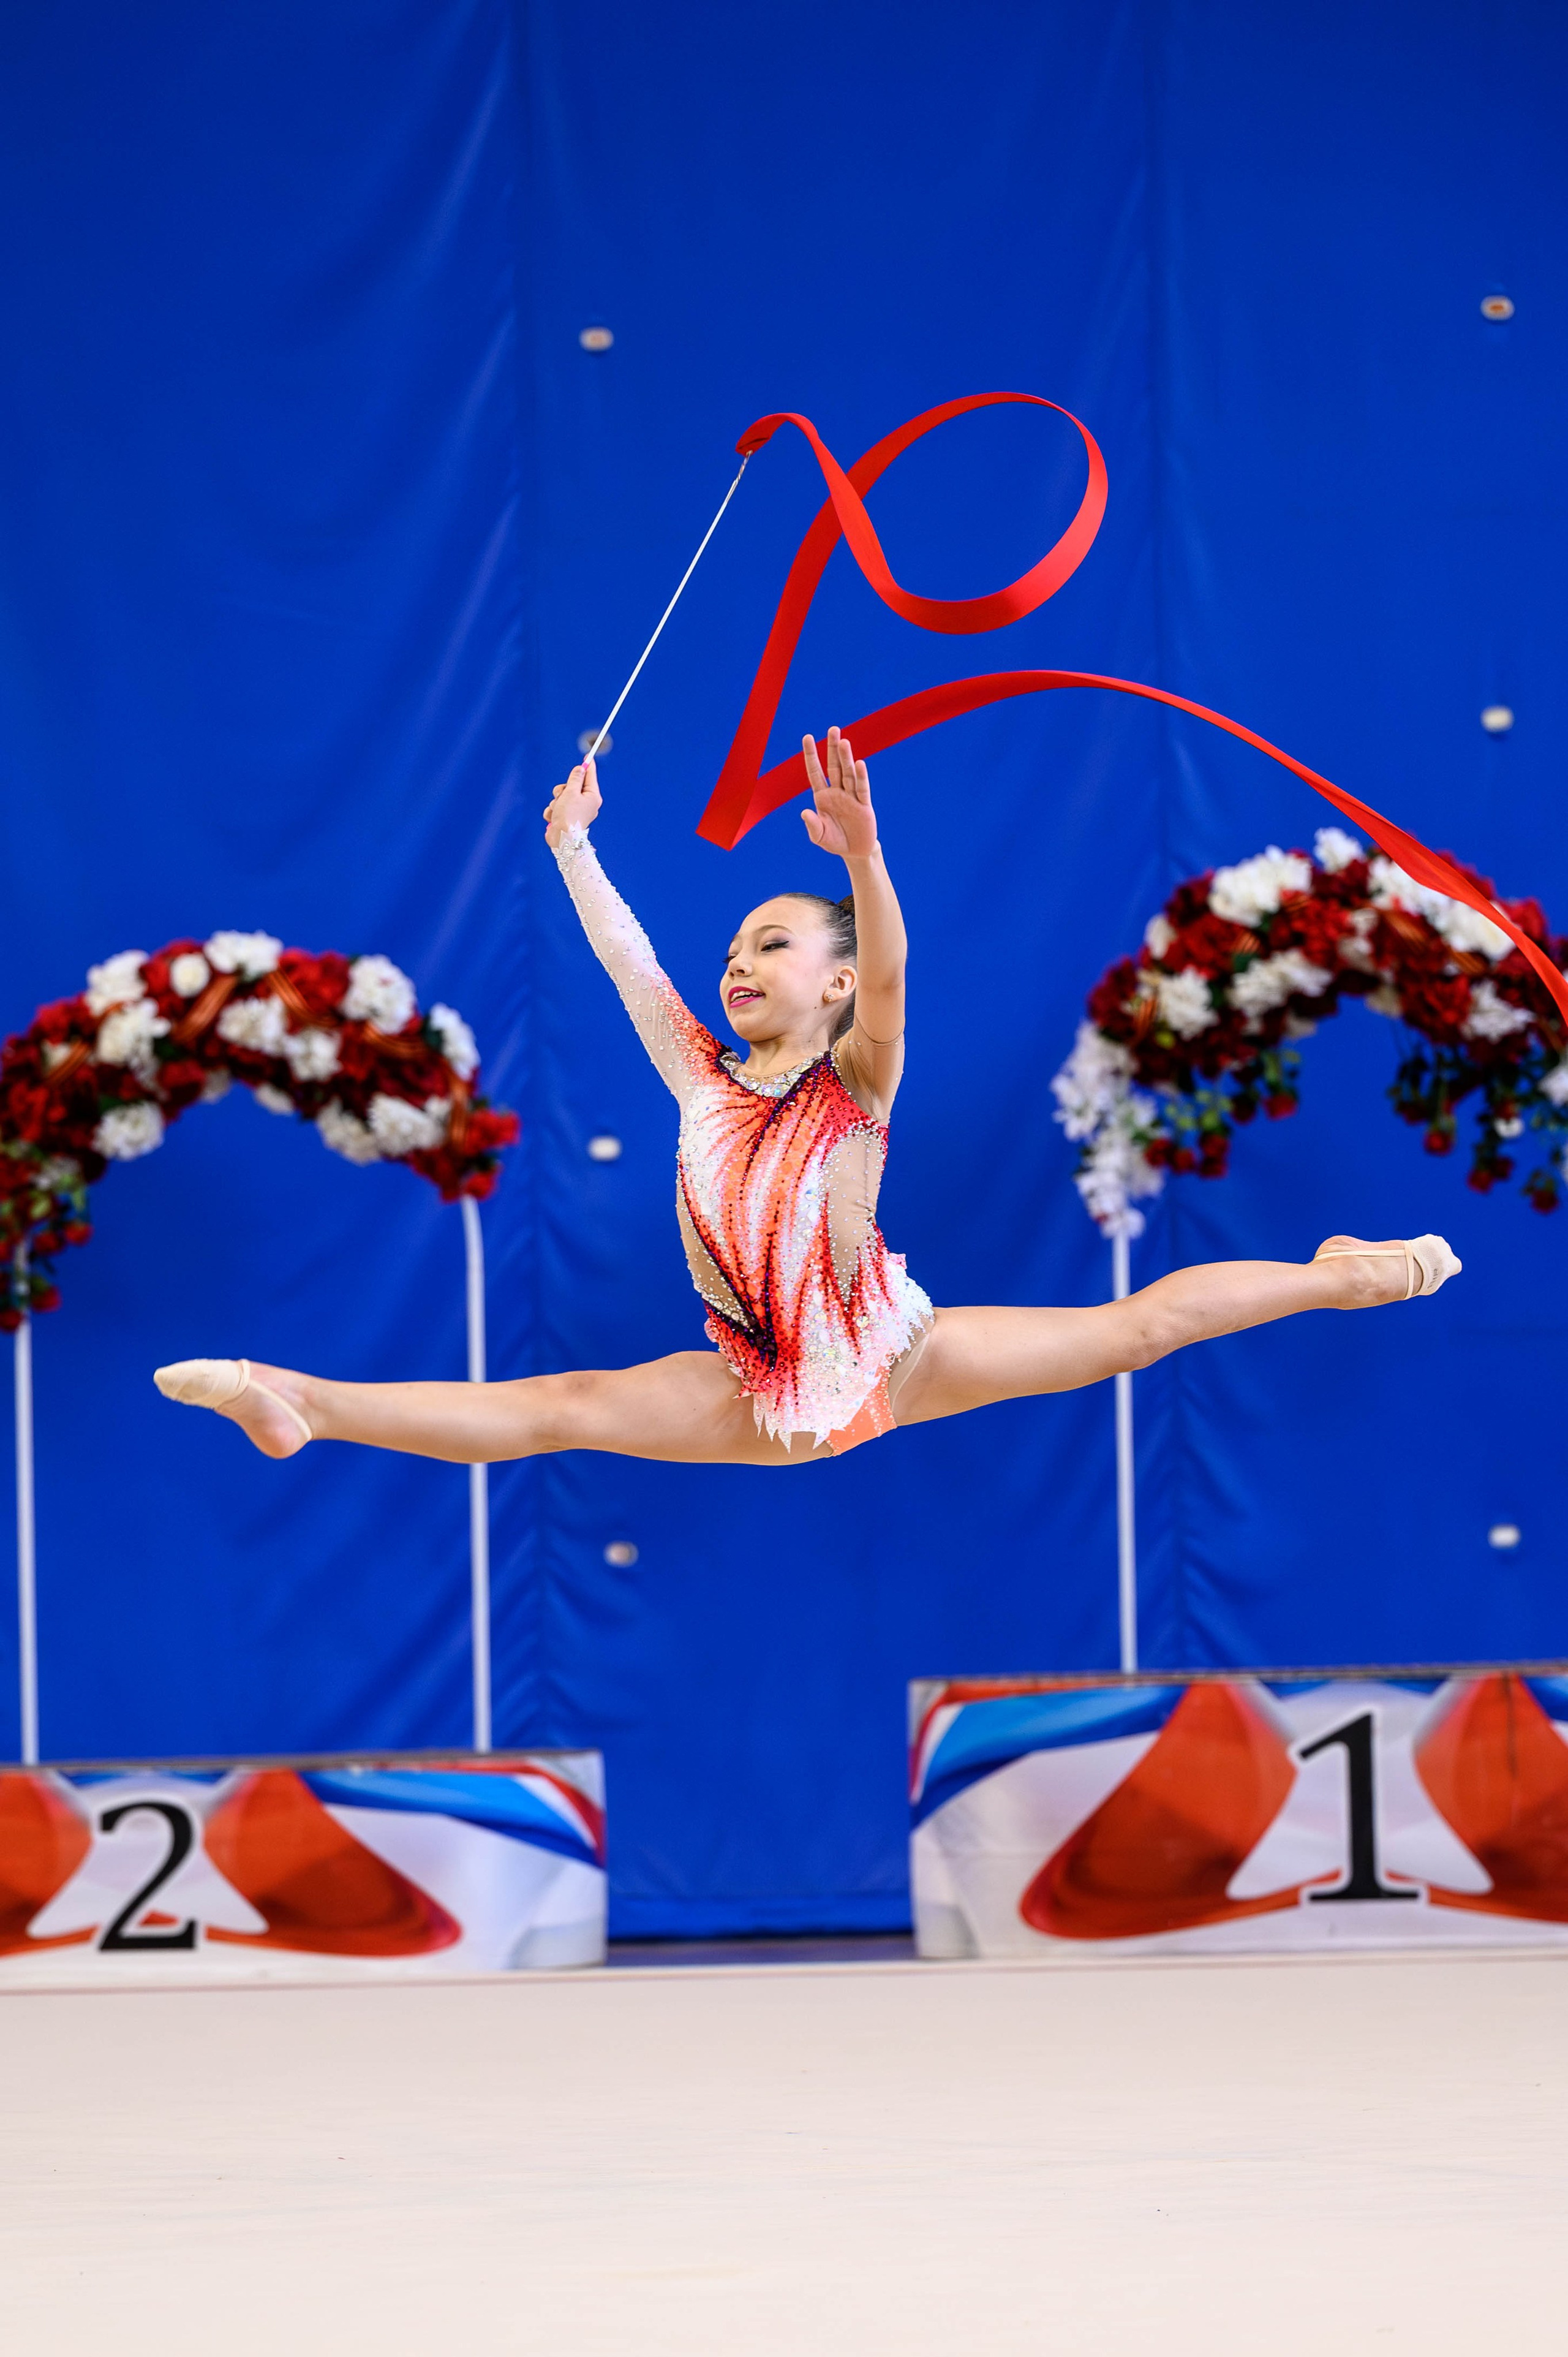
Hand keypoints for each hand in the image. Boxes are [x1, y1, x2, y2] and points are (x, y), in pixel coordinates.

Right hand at [544, 757, 601, 847]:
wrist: (562, 839)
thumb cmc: (569, 815)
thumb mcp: (572, 792)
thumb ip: (575, 779)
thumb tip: (580, 769)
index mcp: (592, 797)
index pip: (590, 776)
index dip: (587, 765)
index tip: (588, 755)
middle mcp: (586, 804)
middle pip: (572, 786)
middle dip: (563, 790)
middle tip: (563, 795)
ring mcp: (575, 811)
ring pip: (561, 797)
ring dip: (556, 802)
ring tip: (558, 810)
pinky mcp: (565, 818)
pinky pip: (555, 807)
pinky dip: (553, 812)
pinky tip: (554, 818)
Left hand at [801, 729, 877, 859]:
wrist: (854, 852)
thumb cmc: (835, 841)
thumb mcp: (819, 836)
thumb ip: (812, 825)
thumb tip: (804, 812)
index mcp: (822, 796)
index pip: (815, 772)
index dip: (811, 755)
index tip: (807, 737)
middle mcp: (837, 792)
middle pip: (833, 766)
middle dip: (832, 748)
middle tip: (832, 729)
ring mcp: (851, 797)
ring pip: (848, 773)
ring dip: (846, 758)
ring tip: (843, 741)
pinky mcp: (863, 805)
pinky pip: (862, 789)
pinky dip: (861, 777)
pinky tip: (860, 764)